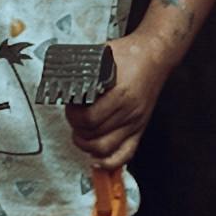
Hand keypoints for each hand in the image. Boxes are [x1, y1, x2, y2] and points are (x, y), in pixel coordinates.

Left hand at [64, 35, 169, 171]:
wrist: (156, 54)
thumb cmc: (127, 53)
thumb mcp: (101, 56)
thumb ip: (84, 71)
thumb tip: (60, 80)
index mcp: (120, 94)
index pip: (89, 119)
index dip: (73, 117)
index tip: (70, 107)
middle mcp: (129, 112)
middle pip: (94, 135)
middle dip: (77, 129)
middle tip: (73, 118)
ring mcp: (136, 122)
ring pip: (106, 149)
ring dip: (87, 146)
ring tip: (80, 135)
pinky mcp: (141, 128)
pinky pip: (126, 154)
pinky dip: (109, 162)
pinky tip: (96, 159)